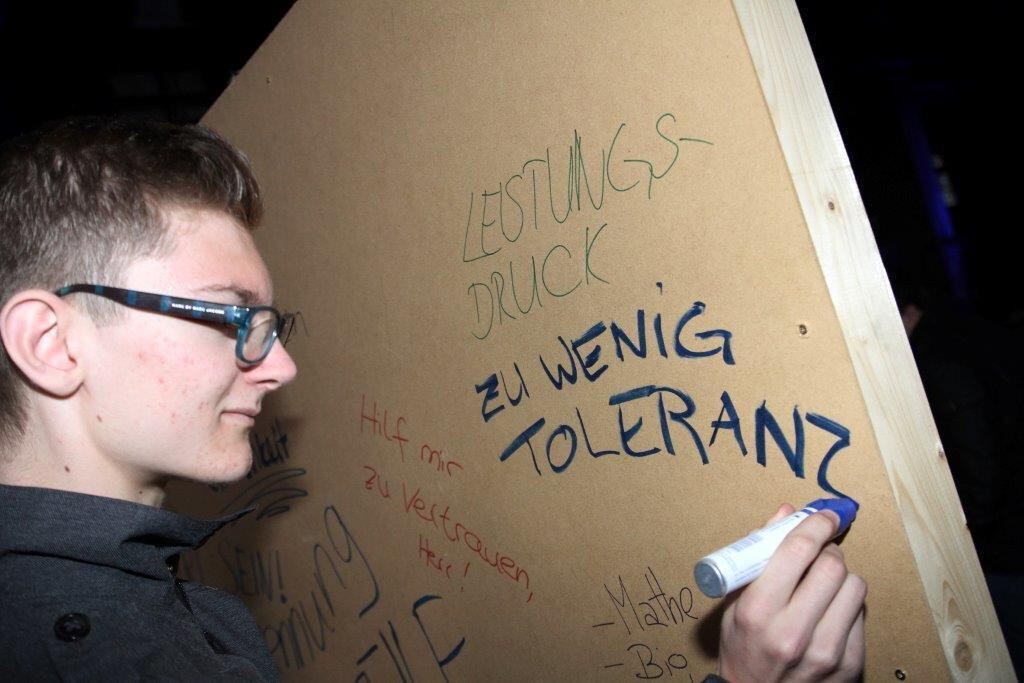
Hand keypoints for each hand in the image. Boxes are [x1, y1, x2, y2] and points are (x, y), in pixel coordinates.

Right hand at [717, 504, 865, 681]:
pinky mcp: (848, 665)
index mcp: (758, 611)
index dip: (815, 524)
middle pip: (832, 566)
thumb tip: (787, 513)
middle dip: (828, 550)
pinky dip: (847, 605)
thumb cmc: (743, 648)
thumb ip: (759, 555)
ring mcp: (824, 652)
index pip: (798, 551)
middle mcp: (792, 632)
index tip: (824, 515)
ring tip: (824, 585)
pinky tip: (830, 611)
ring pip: (853, 587)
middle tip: (820, 552)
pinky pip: (861, 614)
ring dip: (841, 577)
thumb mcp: (737, 602)